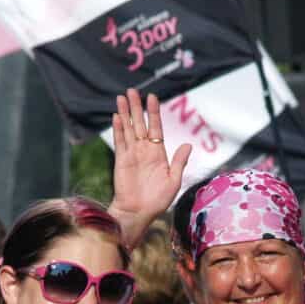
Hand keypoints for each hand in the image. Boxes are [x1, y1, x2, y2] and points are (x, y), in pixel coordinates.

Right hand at [107, 89, 191, 244]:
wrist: (139, 212)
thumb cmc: (158, 200)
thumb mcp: (173, 181)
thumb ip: (179, 162)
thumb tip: (188, 145)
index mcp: (158, 153)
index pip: (156, 128)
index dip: (154, 112)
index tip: (152, 97)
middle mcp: (144, 150)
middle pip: (140, 124)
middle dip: (137, 107)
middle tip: (133, 90)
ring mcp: (132, 154)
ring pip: (128, 129)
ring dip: (125, 113)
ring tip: (122, 97)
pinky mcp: (121, 160)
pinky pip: (120, 141)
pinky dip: (118, 129)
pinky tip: (116, 116)